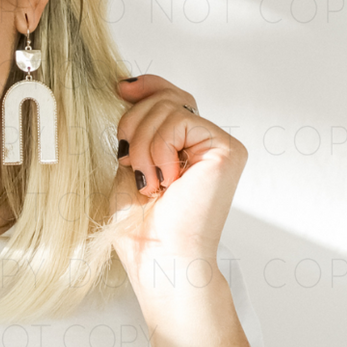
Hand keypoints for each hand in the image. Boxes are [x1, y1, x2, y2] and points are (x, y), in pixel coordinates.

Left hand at [109, 72, 246, 294]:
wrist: (159, 259)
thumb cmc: (143, 227)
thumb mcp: (131, 165)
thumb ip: (138, 130)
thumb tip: (130, 89)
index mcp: (186, 148)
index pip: (171, 98)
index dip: (147, 87)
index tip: (121, 89)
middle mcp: (207, 144)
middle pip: (166, 98)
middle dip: (134, 124)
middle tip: (128, 162)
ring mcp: (219, 146)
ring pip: (168, 107)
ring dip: (142, 145)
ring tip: (148, 181)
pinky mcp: (226, 150)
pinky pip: (180, 122)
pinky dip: (159, 149)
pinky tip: (164, 180)